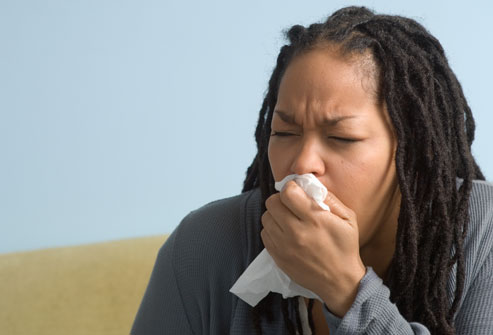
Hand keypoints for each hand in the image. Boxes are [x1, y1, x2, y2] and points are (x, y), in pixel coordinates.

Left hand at [260, 180, 365, 316]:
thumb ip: (330, 198)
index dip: (291, 188)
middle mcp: (296, 232)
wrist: (339, 281)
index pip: (288, 193)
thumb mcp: (348, 219)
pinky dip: (272, 230)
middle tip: (291, 205)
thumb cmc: (345, 247)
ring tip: (287, 219)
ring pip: (266, 217)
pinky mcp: (277, 257)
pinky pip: (265, 234)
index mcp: (315, 220)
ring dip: (275, 215)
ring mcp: (284, 246)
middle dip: (281, 199)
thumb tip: (310, 184)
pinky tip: (285, 233)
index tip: (297, 192)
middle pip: (272, 203)